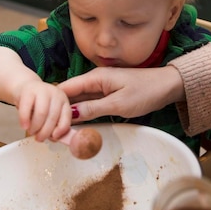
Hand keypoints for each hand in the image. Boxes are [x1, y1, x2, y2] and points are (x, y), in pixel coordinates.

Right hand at [16, 80, 72, 141]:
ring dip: (35, 127)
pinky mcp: (28, 91)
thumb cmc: (36, 105)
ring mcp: (42, 90)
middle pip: (53, 117)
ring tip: (31, 132)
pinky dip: (25, 120)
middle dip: (45, 132)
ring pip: (41, 113)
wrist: (24, 89)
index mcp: (64, 101)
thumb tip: (54, 138)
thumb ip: (53, 126)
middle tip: (39, 138)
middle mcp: (56, 94)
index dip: (61, 130)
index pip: (66, 118)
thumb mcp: (48, 115)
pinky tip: (24, 126)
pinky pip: (26, 108)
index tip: (54, 138)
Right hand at [58, 66, 184, 121]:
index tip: (43, 121)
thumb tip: (70, 114)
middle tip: (48, 131)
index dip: (53, 104)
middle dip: (58, 111)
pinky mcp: (107, 95)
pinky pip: (89, 104)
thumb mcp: (118, 104)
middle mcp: (94, 81)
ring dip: (69, 114)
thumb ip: (93, 109)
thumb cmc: (145, 92)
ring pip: (78, 101)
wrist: (167, 86)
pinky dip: (81, 113)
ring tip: (57, 131)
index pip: (65, 88)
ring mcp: (100, 88)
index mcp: (94, 78)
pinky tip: (75, 124)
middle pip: (69, 95)